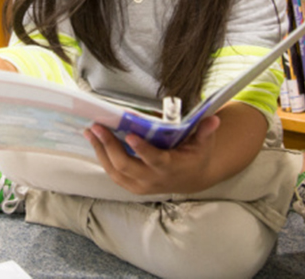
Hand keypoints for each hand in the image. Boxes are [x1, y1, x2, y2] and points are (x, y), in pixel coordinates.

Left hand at [84, 115, 220, 194]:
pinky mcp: (132, 185)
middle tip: (97, 127)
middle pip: (126, 165)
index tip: (130, 135)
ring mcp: (140, 184)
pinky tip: (95, 142)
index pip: (154, 160)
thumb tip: (214, 119)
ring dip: (100, 151)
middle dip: (109, 146)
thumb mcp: (203, 144)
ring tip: (90, 132)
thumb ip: (205, 131)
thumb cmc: (195, 156)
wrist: (191, 179)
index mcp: (170, 167)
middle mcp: (152, 178)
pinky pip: (113, 173)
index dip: (142, 149)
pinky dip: (102, 158)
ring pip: (115, 171)